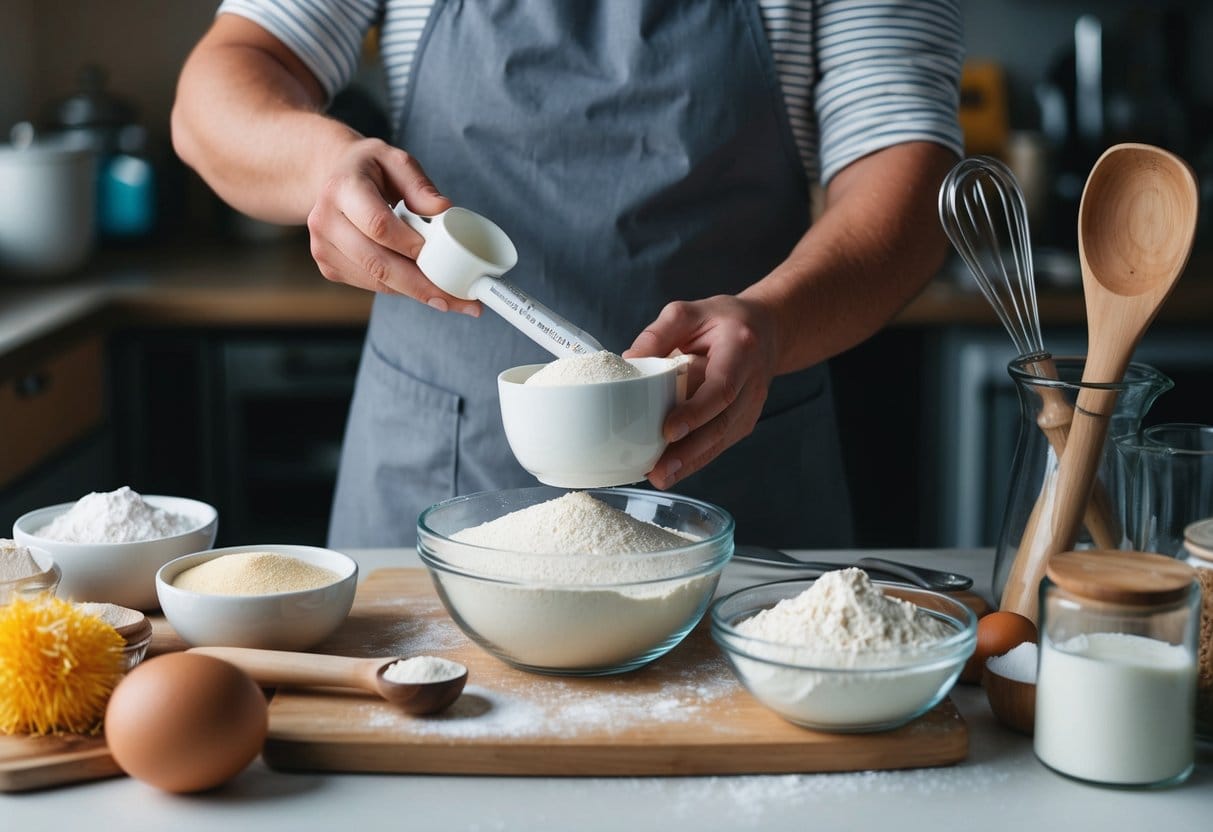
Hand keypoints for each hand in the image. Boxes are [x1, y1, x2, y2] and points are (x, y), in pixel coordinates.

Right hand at [306, 138, 479, 314]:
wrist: (333, 178)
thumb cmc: (371, 169)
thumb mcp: (396, 161)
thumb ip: (420, 186)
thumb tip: (443, 211)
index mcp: (342, 188)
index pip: (378, 224)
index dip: (410, 244)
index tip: (440, 257)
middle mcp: (325, 220)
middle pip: (376, 262)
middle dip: (420, 285)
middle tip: (456, 298)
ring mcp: (323, 247)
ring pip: (376, 280)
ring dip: (415, 292)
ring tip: (449, 297)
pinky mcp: (329, 266)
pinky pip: (371, 285)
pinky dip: (401, 289)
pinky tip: (422, 287)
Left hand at [623, 295, 779, 488]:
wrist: (766, 331)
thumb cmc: (724, 321)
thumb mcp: (689, 312)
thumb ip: (659, 333)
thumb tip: (629, 360)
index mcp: (740, 350)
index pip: (722, 387)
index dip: (696, 412)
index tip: (669, 430)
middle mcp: (752, 382)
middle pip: (722, 423)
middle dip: (690, 451)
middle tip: (658, 470)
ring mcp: (751, 406)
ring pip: (722, 440)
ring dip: (691, 462)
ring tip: (660, 476)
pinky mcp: (744, 421)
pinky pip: (720, 443)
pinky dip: (697, 459)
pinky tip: (672, 470)